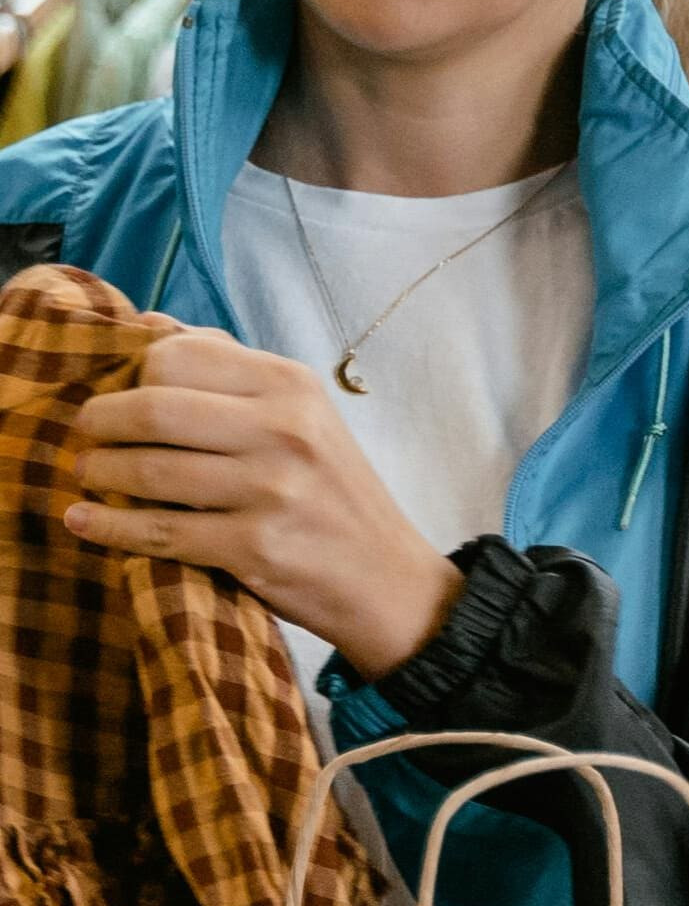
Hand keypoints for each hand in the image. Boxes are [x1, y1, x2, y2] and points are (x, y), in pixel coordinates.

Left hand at [68, 326, 462, 678]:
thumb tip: (150, 325)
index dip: (133, 373)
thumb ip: (231, 370)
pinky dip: (108, 525)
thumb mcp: (303, 416)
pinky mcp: (255, 547)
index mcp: (292, 386)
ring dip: (99, 471)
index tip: (121, 394)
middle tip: (87, 433)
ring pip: (148, 469)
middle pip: (153, 406)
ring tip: (90, 473)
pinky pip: (157, 531)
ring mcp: (271, 490)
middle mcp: (285, 430)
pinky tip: (83, 520)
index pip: (178, 355)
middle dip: (100, 419)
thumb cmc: (332, 493)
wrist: (388, 580)